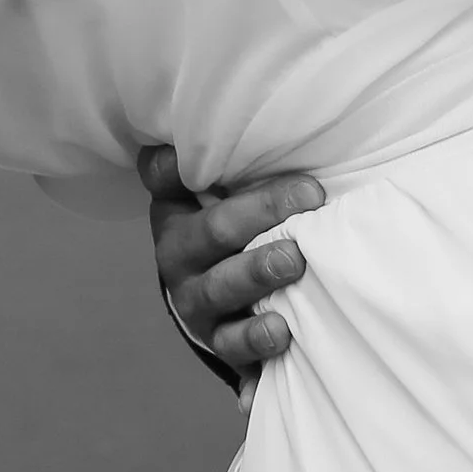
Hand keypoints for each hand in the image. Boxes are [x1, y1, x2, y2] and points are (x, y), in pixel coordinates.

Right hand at [140, 142, 324, 375]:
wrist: (227, 308)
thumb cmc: (237, 237)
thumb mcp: (228, 197)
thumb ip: (235, 166)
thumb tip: (255, 127)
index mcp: (177, 212)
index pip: (163, 178)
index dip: (178, 165)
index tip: (200, 151)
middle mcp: (178, 256)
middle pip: (212, 230)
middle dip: (260, 212)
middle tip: (308, 197)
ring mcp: (196, 302)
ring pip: (220, 287)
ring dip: (257, 272)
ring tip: (293, 260)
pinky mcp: (219, 342)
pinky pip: (234, 343)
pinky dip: (256, 339)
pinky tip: (281, 331)